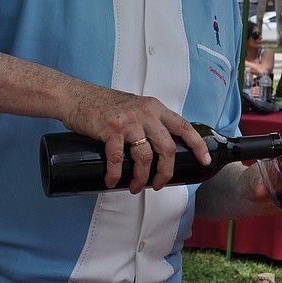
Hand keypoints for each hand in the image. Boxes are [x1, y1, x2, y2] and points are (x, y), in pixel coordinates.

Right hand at [60, 85, 210, 193]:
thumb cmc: (103, 105)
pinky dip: (115, 174)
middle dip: (165, 172)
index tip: (205, 160)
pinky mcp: (110, 129)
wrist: (76, 96)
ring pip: (144, 156)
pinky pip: (116, 158)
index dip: (197, 145)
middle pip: (166, 148)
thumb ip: (148, 121)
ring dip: (140, 177)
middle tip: (159, 184)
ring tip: (135, 186)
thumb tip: (158, 148)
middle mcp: (145, 113)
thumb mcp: (134, 107)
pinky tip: (112, 180)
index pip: (183, 126)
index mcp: (154, 108)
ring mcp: (128, 121)